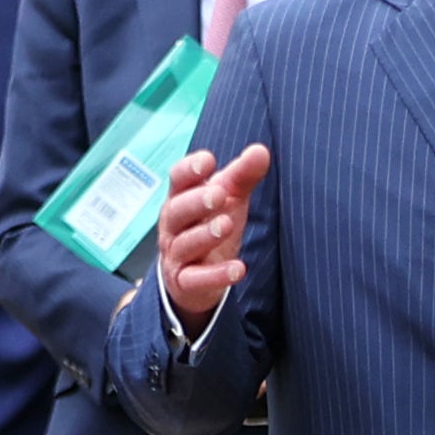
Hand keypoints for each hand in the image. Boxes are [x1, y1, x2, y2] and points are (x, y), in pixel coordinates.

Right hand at [155, 142, 270, 326]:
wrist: (194, 278)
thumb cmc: (208, 226)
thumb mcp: (228, 199)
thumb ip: (242, 175)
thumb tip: (260, 151)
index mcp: (181, 199)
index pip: (177, 180)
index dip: (189, 170)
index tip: (208, 161)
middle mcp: (173, 226)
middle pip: (176, 211)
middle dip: (195, 202)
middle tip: (218, 194)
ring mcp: (176, 255)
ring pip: (184, 244)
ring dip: (204, 234)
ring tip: (226, 224)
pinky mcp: (185, 282)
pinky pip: (196, 279)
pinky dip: (216, 275)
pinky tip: (238, 269)